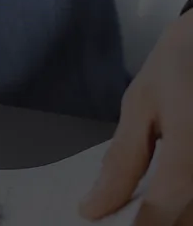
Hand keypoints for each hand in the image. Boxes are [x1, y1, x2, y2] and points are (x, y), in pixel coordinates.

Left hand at [79, 10, 192, 223]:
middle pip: (188, 219)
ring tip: (140, 203)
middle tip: (115, 212)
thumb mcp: (141, 105)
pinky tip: (166, 196)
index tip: (100, 222)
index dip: (138, 225)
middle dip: (152, 222)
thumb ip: (122, 160)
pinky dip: (187, 207)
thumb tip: (95, 205)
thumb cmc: (177, 69)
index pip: (168, 201)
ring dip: (173, 218)